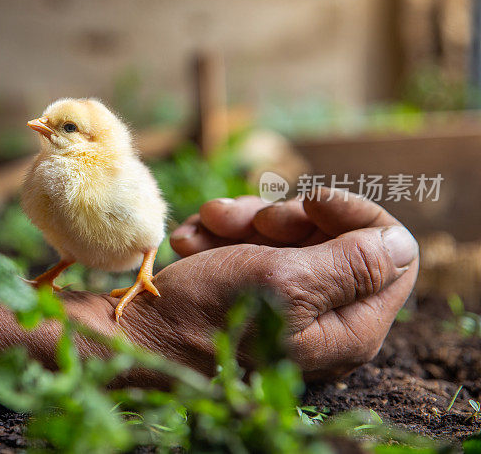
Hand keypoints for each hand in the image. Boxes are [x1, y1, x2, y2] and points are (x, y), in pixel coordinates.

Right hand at [107, 189, 418, 380]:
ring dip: (246, 220)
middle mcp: (325, 318)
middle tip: (250, 220)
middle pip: (335, 238)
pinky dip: (225, 234)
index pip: (393, 252)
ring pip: (291, 236)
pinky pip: (256, 246)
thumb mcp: (284, 280)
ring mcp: (288, 305)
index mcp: (350, 326)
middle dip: (286, 217)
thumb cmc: (207, 314)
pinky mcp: (253, 292)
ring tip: (206, 225)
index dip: (353, 215)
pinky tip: (194, 240)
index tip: (308, 202)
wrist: (138, 336)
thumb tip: (401, 244)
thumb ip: (352, 263)